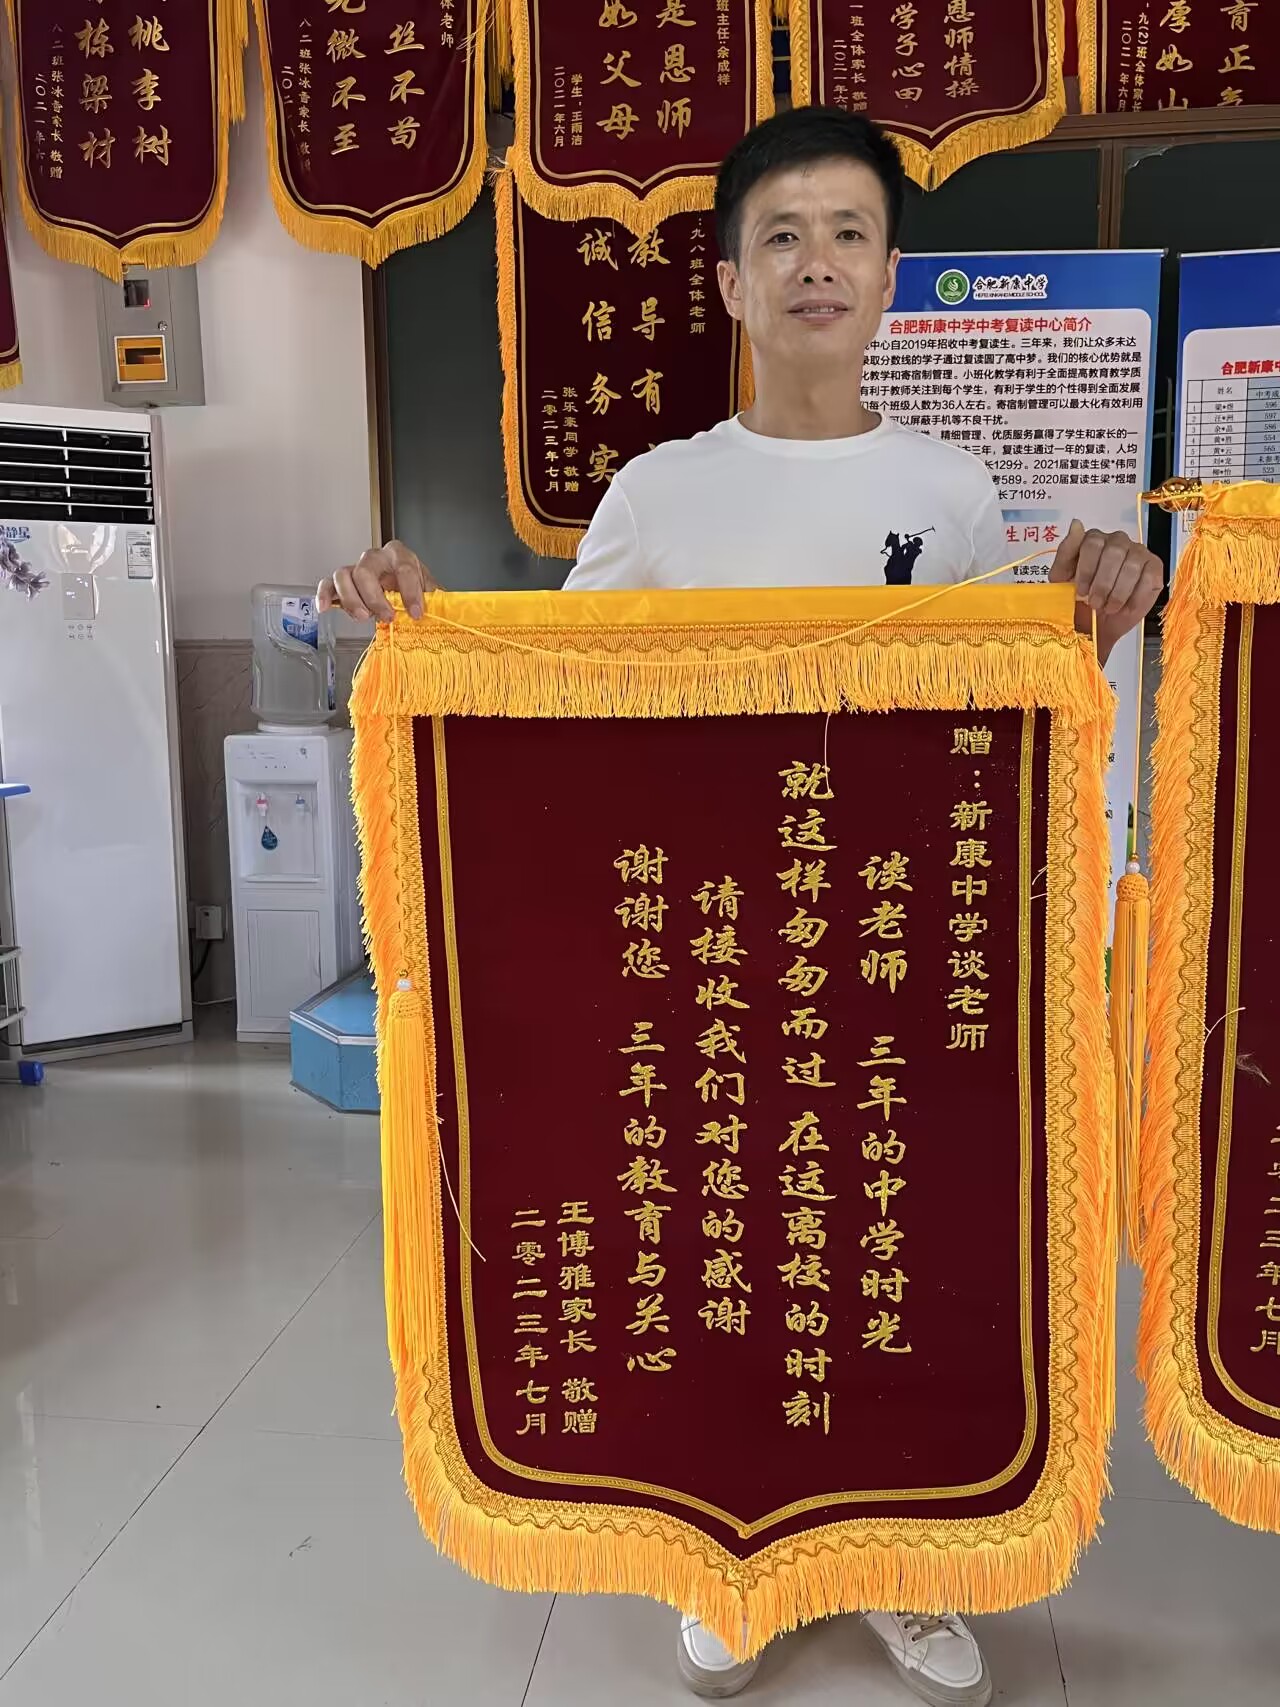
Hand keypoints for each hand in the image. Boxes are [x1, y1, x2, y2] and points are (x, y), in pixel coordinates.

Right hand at [316, 540, 435, 623]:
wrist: (404, 590)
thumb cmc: (416, 589)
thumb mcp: (431, 592)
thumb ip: (434, 600)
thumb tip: (440, 613)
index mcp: (400, 555)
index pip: (404, 568)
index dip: (410, 592)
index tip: (416, 613)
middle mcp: (376, 557)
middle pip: (366, 569)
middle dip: (375, 597)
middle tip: (387, 617)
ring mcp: (357, 568)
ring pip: (344, 575)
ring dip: (352, 599)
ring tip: (363, 616)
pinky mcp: (344, 582)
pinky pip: (328, 583)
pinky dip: (325, 595)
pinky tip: (325, 608)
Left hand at [1049, 519, 1162, 662]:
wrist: (1099, 624)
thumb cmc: (1081, 599)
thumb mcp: (1062, 579)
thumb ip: (1066, 553)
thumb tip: (1076, 523)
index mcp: (1093, 539)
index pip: (1092, 541)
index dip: (1086, 569)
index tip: (1080, 591)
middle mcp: (1117, 540)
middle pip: (1113, 552)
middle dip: (1102, 583)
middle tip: (1094, 603)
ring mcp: (1138, 551)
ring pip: (1131, 566)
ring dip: (1117, 592)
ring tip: (1107, 608)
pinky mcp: (1154, 567)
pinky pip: (1148, 578)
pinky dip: (1134, 597)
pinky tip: (1124, 608)